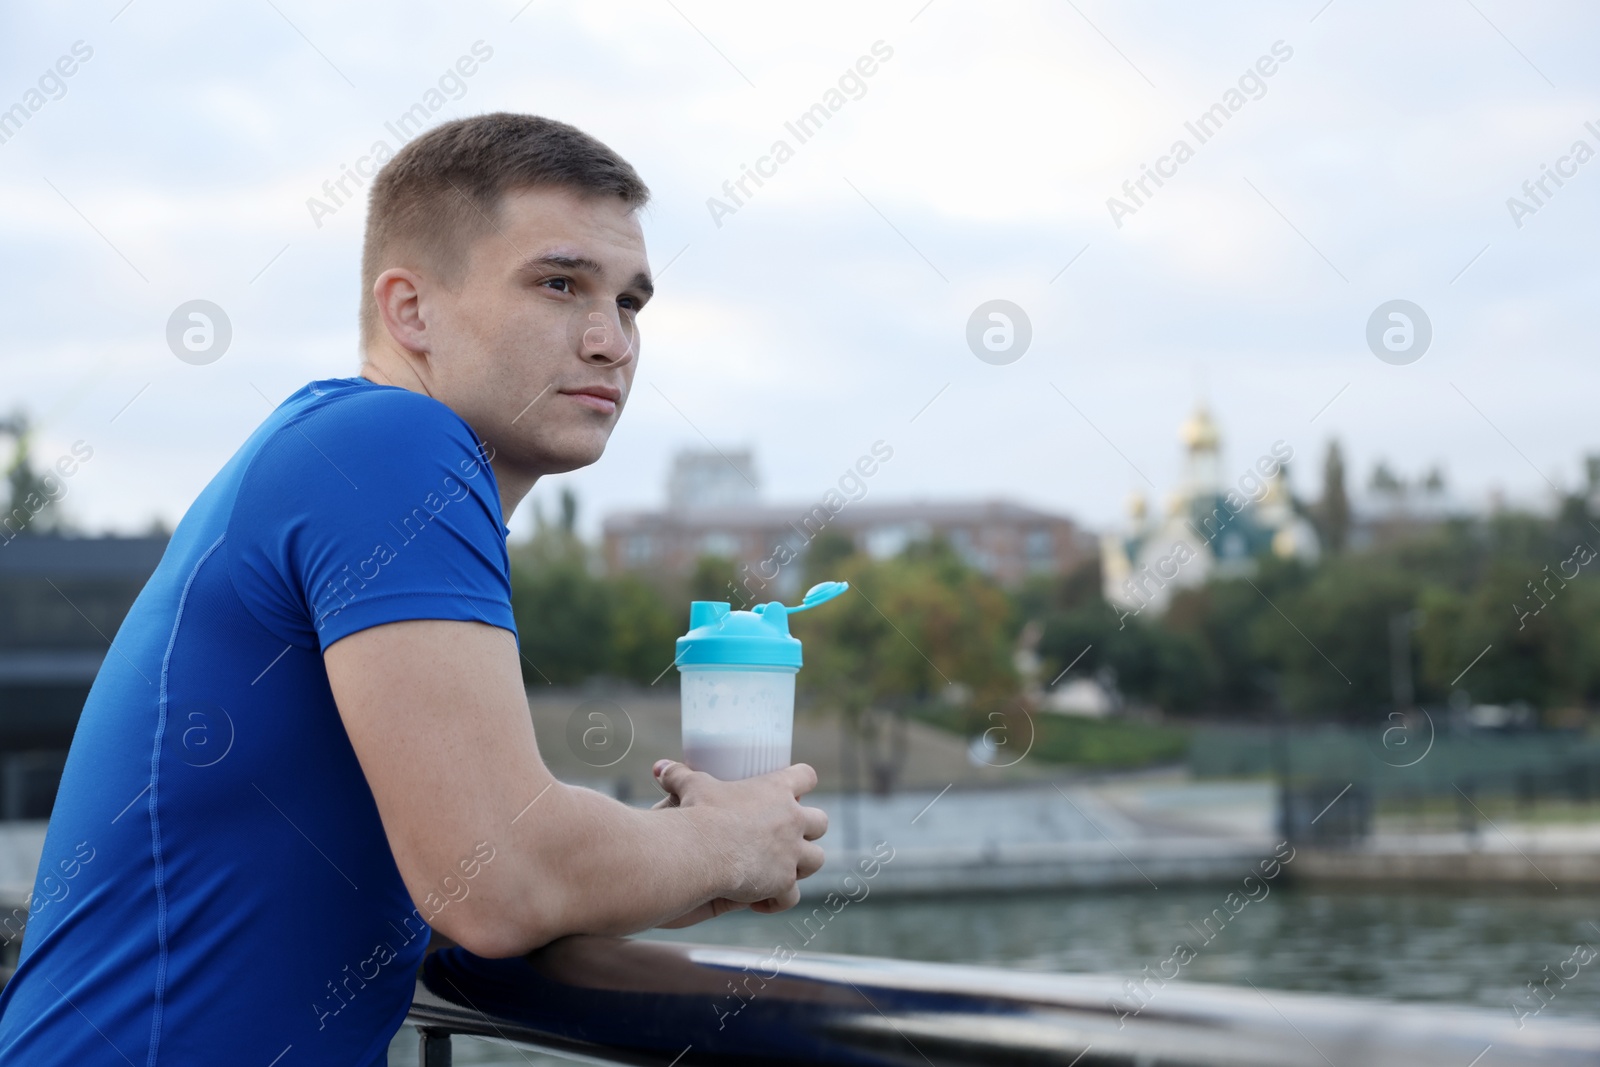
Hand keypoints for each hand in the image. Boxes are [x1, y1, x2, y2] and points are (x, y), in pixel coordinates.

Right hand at [652, 759, 826, 914]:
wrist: (699, 852)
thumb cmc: (698, 814)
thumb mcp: (691, 788)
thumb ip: (679, 775)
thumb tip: (659, 767)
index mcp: (776, 790)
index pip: (805, 776)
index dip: (803, 781)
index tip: (796, 788)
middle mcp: (793, 820)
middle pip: (821, 822)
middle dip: (810, 830)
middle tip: (787, 837)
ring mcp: (792, 853)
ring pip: (817, 860)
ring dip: (800, 866)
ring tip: (778, 872)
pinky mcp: (784, 883)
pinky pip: (792, 896)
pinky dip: (779, 900)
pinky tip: (760, 901)